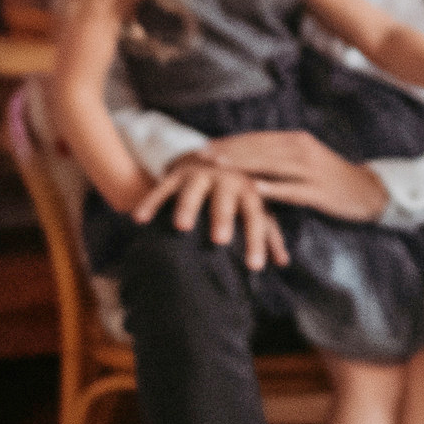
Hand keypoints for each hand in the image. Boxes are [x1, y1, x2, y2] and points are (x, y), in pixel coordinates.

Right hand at [131, 162, 289, 270]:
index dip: (257, 242)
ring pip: (192, 192)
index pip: (257, 218)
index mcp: (250, 191)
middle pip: (225, 201)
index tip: (255, 267)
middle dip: (222, 219)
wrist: (212, 156)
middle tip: (220, 241)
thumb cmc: (238, 194)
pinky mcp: (176, 173)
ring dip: (187, 207)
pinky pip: (162, 188)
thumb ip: (269, 234)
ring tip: (181, 227)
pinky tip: (139, 219)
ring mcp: (199, 175)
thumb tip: (284, 263)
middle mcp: (226, 180)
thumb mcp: (255, 208)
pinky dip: (151, 203)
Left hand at [203, 129, 388, 223]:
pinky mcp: (320, 191)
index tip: (204, 147)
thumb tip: (245, 158)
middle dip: (229, 151)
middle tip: (201, 156)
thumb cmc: (330, 179)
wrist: (368, 191)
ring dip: (243, 164)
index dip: (230, 142)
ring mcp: (312, 170)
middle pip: (259, 148)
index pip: (256, 139)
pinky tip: (254, 189)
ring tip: (219, 166)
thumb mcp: (304, 160)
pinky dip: (274, 188)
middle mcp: (302, 150)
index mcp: (296, 141)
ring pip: (271, 164)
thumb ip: (278, 157)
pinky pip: (293, 189)